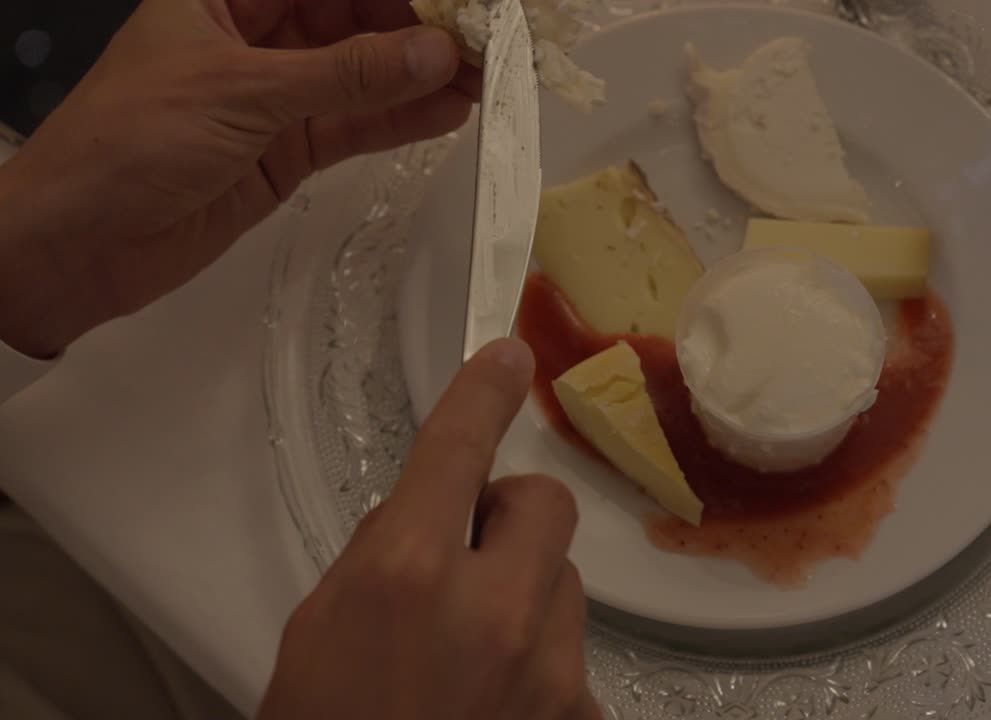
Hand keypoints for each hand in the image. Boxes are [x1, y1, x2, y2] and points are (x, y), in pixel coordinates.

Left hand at [0, 0, 477, 357]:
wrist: (78, 243)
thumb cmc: (126, 144)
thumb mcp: (244, 93)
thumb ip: (347, 75)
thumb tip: (433, 54)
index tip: (456, 3)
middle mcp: (250, 38)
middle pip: (351, 21)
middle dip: (416, 31)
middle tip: (481, 45)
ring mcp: (270, 98)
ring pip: (360, 77)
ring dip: (418, 79)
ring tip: (484, 79)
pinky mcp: (283, 153)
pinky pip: (353, 127)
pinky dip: (398, 122)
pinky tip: (447, 112)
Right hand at [258, 339, 599, 719]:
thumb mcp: (321, 630)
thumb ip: (385, 558)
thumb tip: (431, 515)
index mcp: (408, 577)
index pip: (457, 450)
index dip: (482, 394)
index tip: (505, 355)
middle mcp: (494, 611)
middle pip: (545, 505)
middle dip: (510, 516)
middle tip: (471, 552)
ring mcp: (550, 671)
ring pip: (562, 584)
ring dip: (525, 598)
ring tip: (472, 656)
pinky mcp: (580, 716)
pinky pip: (571, 657)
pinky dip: (539, 667)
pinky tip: (496, 705)